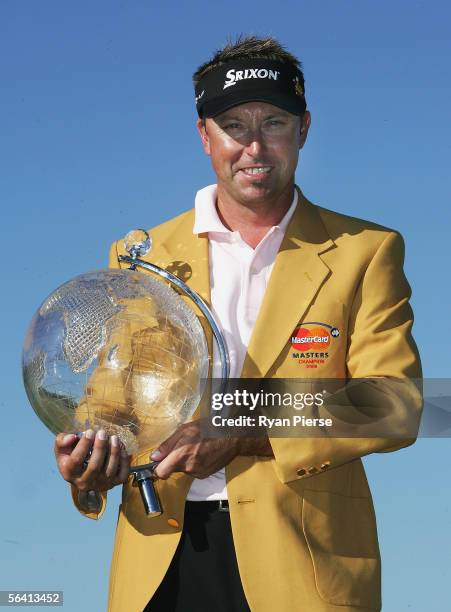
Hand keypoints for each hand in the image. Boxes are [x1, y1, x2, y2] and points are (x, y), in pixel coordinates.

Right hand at [54, 429, 130, 492]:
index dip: (84, 445)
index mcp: (69, 473)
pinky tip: (122, 448)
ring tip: (114, 438)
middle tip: (102, 433)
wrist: (82, 471)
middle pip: (94, 466)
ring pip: (109, 470)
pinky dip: (124, 461)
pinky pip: (122, 474)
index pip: (76, 460)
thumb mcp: (62, 448)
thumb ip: (62, 440)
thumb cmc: (72, 455)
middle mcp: (84, 483)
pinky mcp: (113, 484)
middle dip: (100, 447)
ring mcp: (100, 484)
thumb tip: (72, 437)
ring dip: (113, 452)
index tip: (90, 431)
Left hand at [151, 421, 273, 479]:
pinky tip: (202, 454)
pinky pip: (193, 472)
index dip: (158, 467)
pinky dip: (194, 465)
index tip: (159, 461)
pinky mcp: (205, 475)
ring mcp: (198, 473)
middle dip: (174, 461)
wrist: (231, 437)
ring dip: (185, 462)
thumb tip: (153, 457)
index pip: (161, 473)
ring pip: (183, 470)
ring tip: (196, 448)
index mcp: (181, 455)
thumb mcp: (184, 430)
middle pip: (172, 470)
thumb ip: (167, 445)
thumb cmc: (207, 429)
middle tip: (183, 447)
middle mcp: (189, 468)